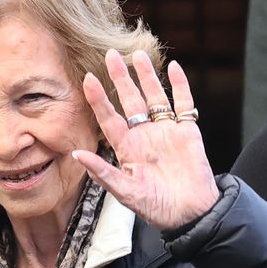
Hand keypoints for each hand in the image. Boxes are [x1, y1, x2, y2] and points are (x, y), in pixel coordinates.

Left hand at [73, 49, 219, 229]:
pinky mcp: (187, 132)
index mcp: (127, 148)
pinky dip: (180, 86)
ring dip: (147, 76)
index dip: (99, 100)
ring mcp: (166, 131)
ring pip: (155, 97)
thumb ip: (103, 173)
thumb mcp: (126, 193)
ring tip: (138, 54)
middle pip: (130, 101)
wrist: (190, 213)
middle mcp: (145, 136)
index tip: (88, 79)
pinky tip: (174, 68)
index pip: (109, 118)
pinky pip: (184, 104)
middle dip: (121, 78)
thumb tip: (76, 156)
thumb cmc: (157, 207)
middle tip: (111, 55)